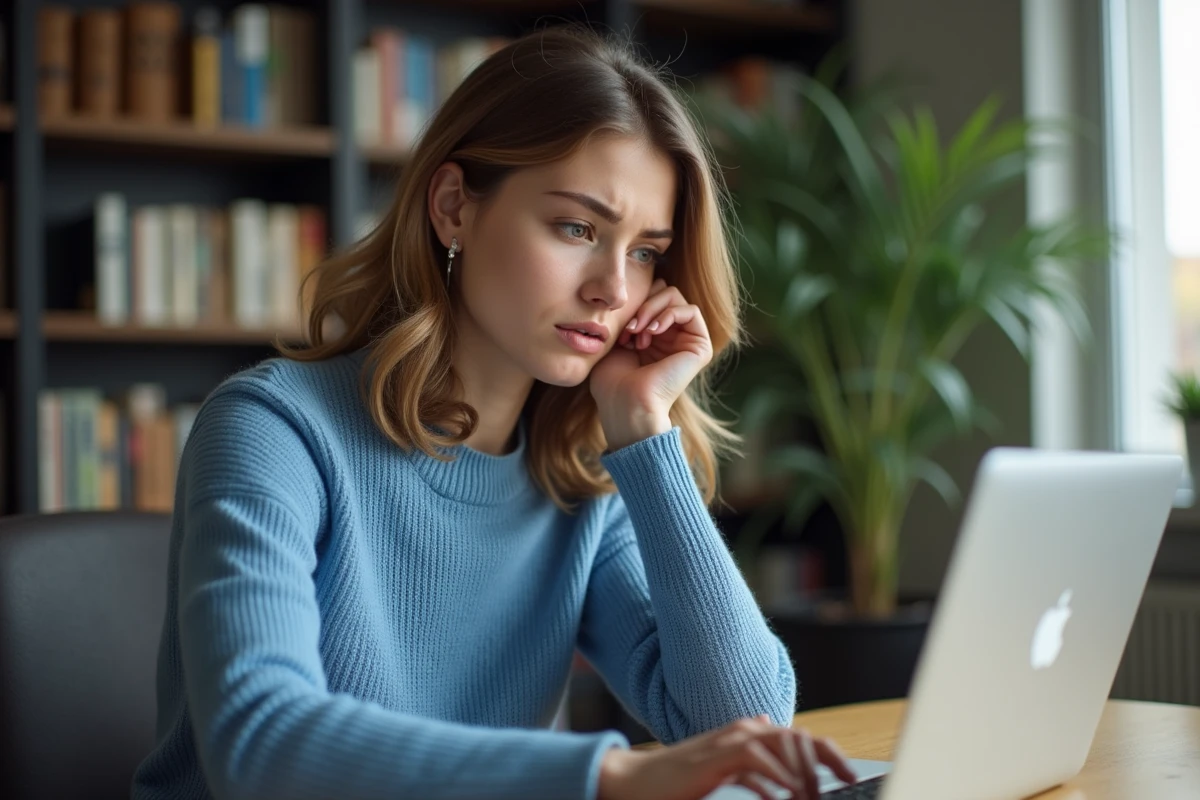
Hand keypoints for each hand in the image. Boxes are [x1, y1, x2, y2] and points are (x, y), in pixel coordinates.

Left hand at [590, 278, 713, 449]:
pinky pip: (690, 310)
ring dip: (651, 309)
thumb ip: (632, 311)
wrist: (625, 404)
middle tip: (629, 328)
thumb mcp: (616, 337)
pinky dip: (668, 314)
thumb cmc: (613, 379)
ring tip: (637, 332)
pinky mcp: (700, 347)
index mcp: (655, 335)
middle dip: (644, 302)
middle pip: (664, 290)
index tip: (620, 326)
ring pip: (675, 296)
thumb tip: (645, 285)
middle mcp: (673, 336)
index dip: (636, 300)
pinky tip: (652, 332)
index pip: (652, 294)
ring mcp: (687, 341)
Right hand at [597, 714, 856, 799]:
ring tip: (814, 794)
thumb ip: (756, 767)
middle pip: (797, 736)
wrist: (637, 780)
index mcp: (749, 734)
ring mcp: (728, 741)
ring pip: (781, 744)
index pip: (799, 737)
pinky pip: (755, 760)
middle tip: (846, 781)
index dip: (829, 753)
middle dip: (827, 759)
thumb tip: (783, 766)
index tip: (849, 776)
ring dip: (803, 771)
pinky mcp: (715, 756)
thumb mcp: (727, 772)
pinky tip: (786, 794)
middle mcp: (743, 731)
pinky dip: (776, 776)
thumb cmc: (681, 780)